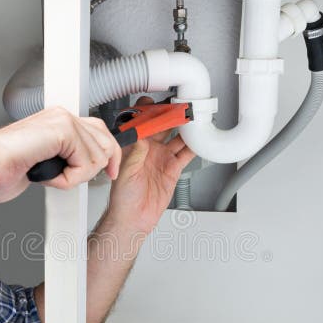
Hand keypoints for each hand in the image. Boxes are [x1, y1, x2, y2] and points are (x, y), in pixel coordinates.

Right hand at [0, 107, 121, 202]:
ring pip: (97, 158)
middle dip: (90, 170)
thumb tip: (85, 166)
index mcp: (58, 121)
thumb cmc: (2, 168)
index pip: (100, 133)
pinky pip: (84, 163)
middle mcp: (62, 116)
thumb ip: (65, 158)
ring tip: (47, 173)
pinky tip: (45, 173)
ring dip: (73, 177)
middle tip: (64, 178)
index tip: (110, 172)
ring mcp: (62, 120)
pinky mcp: (61, 130)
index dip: (108, 156)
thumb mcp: (46, 163)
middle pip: (105, 144)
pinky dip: (67, 179)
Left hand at [105, 97, 196, 233]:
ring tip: (194, 119)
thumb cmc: (123, 198)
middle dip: (171, 115)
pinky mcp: (173, 169)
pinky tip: (200, 139)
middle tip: (180, 107)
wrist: (134, 218)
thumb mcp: (126, 173)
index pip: (141, 123)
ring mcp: (162, 158)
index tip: (156, 104)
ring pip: (177, 138)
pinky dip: (194, 146)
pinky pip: (186, 154)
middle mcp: (149, 150)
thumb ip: (135, 155)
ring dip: (185, 128)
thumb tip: (141, 138)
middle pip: (163, 126)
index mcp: (134, 147)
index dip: (148, 111)